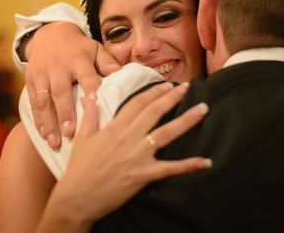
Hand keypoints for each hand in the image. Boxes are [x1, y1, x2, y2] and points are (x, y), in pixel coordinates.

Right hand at [26, 22, 120, 148]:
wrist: (49, 34)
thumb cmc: (79, 48)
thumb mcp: (95, 49)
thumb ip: (108, 63)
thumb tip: (124, 75)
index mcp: (78, 59)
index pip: (85, 75)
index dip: (90, 89)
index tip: (94, 105)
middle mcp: (57, 66)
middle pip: (60, 91)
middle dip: (64, 112)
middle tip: (70, 133)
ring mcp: (41, 74)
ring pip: (43, 99)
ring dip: (48, 122)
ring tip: (54, 142)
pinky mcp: (29, 80)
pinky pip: (32, 102)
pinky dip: (37, 120)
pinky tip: (43, 135)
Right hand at [36, 82, 210, 231]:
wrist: (77, 198)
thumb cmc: (79, 169)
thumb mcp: (82, 138)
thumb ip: (89, 115)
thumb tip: (89, 96)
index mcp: (114, 127)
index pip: (137, 103)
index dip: (153, 92)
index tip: (166, 84)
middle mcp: (128, 138)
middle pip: (154, 112)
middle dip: (172, 97)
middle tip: (187, 87)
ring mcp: (137, 156)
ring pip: (166, 133)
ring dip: (186, 120)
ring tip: (202, 109)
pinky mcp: (143, 175)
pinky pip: (169, 168)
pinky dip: (188, 165)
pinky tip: (206, 161)